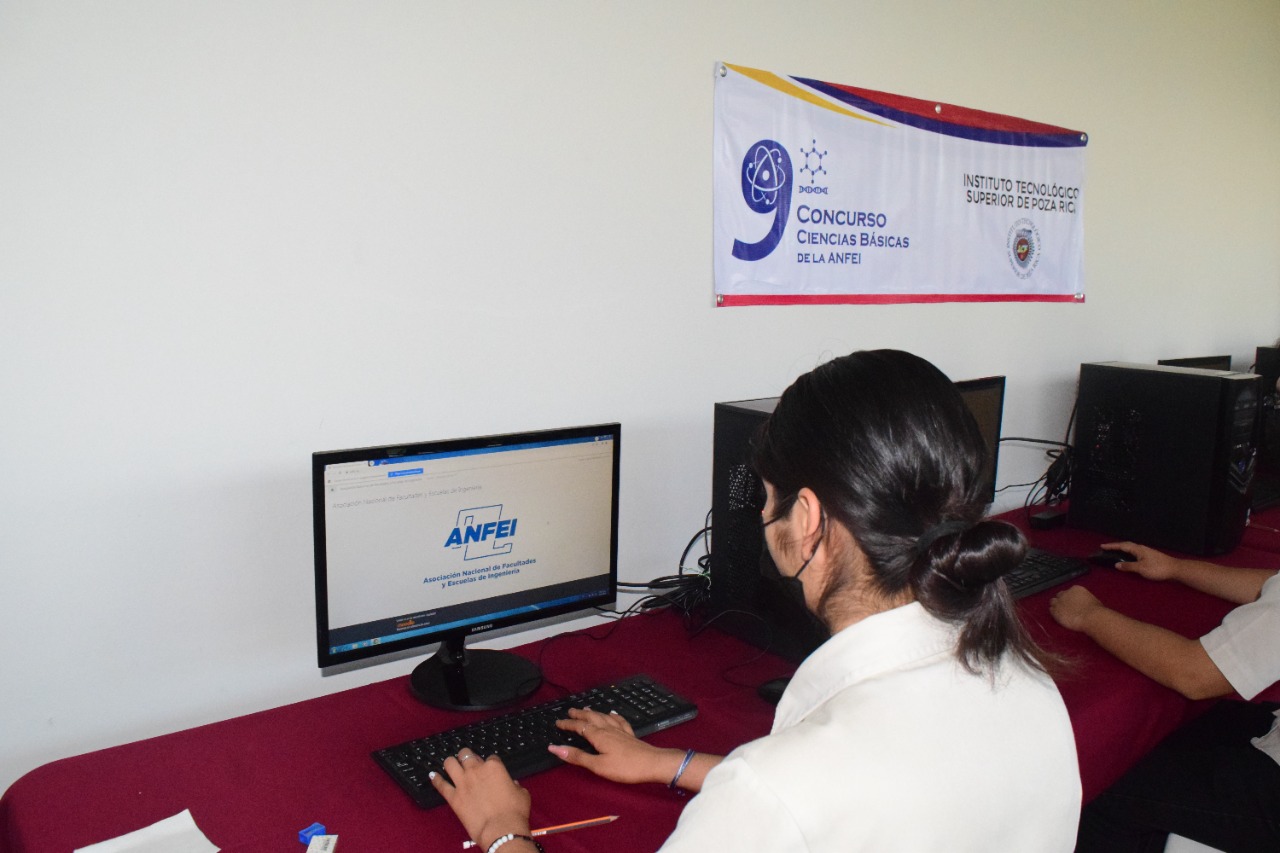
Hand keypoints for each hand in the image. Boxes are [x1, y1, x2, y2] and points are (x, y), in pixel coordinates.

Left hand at [430, 749, 530, 849]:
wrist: (501, 829)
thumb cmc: (514, 811)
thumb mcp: (522, 793)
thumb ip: (514, 785)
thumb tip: (512, 785)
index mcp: (494, 767)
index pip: (491, 757)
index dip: (490, 763)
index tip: (491, 768)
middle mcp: (476, 771)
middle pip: (466, 754)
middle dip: (467, 756)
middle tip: (468, 761)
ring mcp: (462, 783)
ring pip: (450, 763)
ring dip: (451, 762)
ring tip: (451, 764)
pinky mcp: (453, 797)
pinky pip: (440, 785)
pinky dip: (436, 779)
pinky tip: (433, 776)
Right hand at [548, 707, 676, 784]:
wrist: (652, 764)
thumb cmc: (624, 767)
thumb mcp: (597, 765)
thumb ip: (577, 756)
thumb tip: (554, 748)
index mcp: (599, 736)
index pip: (580, 727)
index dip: (568, 724)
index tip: (558, 722)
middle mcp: (608, 729)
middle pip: (592, 718)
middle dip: (580, 714)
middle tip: (570, 710)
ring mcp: (620, 731)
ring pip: (604, 717)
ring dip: (593, 712)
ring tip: (587, 709)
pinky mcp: (630, 735)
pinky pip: (619, 721)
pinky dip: (613, 715)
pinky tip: (613, 714)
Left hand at [1049, 585, 1104, 631]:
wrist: (1090, 617)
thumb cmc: (1096, 610)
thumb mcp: (1092, 600)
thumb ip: (1085, 599)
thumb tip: (1085, 603)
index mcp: (1076, 589)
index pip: (1069, 591)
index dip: (1070, 597)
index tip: (1072, 602)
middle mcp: (1066, 593)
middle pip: (1060, 595)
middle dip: (1062, 600)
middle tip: (1065, 607)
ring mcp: (1059, 602)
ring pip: (1053, 601)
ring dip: (1056, 606)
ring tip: (1060, 612)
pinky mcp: (1055, 611)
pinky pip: (1051, 610)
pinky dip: (1054, 613)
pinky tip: (1058, 616)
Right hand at [1100, 541, 1180, 581]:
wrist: (1175, 569)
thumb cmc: (1157, 568)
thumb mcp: (1141, 569)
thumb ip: (1128, 566)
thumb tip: (1116, 565)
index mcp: (1138, 549)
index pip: (1122, 545)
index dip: (1112, 546)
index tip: (1102, 546)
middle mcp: (1141, 548)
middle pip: (1126, 545)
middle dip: (1116, 546)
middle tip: (1107, 548)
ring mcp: (1146, 552)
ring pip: (1131, 548)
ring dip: (1122, 549)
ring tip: (1115, 552)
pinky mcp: (1150, 556)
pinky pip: (1135, 552)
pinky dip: (1128, 553)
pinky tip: (1129, 557)